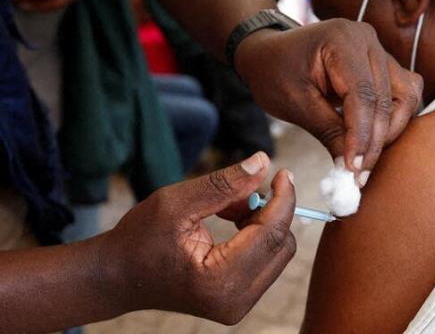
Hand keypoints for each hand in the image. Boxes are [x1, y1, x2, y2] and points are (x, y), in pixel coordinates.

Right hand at [100, 152, 296, 324]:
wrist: (118, 277)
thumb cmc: (139, 240)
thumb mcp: (176, 202)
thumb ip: (224, 184)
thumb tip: (264, 162)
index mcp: (219, 280)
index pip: (271, 234)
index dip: (283, 199)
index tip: (282, 172)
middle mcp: (235, 301)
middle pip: (281, 244)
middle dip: (270, 210)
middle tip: (243, 189)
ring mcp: (239, 306)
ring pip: (277, 252)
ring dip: (263, 222)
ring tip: (227, 208)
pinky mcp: (239, 301)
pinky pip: (267, 260)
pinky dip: (256, 235)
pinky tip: (231, 222)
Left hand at [235, 19, 422, 182]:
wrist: (270, 54)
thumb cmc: (275, 73)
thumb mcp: (296, 104)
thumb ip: (329, 132)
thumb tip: (352, 169)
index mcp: (341, 39)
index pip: (363, 94)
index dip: (361, 135)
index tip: (354, 168)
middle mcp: (367, 39)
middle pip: (388, 98)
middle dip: (376, 141)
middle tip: (360, 174)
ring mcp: (379, 49)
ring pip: (405, 97)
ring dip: (389, 131)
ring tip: (365, 159)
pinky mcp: (383, 64)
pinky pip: (402, 94)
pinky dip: (393, 120)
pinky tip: (372, 140)